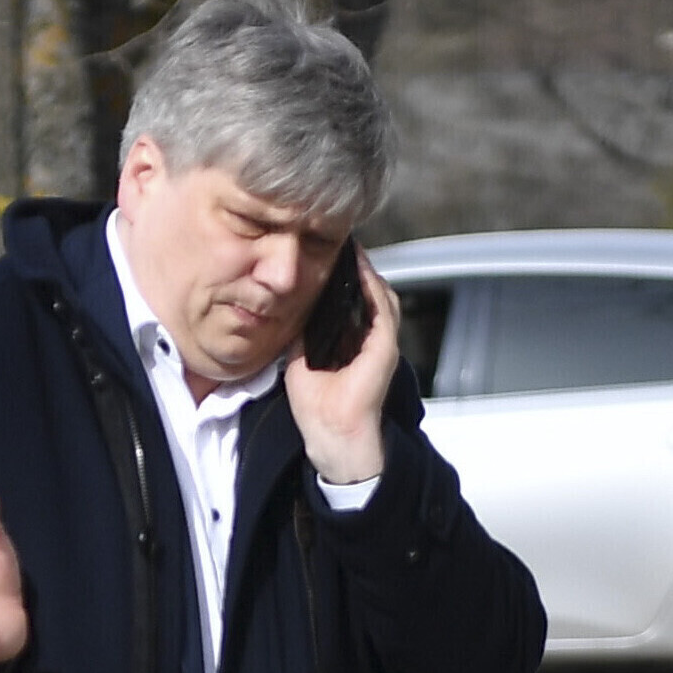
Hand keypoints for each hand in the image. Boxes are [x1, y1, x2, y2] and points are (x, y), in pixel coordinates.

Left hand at [285, 254, 397, 487]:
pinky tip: (358, 266)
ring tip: (349, 247)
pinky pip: (381, 305)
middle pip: (369, 290)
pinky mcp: (384, 345)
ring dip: (364, 269)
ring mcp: (381, 340)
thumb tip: (288, 307)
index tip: (328, 254)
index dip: (343, 276)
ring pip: (379, 292)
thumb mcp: (300, 357)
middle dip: (356, 266)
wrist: (330, 431)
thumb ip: (301, 331)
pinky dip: (370, 284)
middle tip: (340, 242)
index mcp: (353, 341)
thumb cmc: (316, 404)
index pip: (353, 299)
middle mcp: (370, 338)